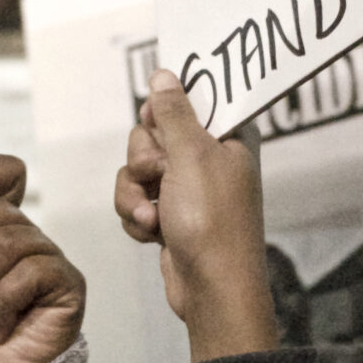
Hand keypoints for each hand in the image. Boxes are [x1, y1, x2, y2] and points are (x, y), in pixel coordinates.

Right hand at [114, 70, 278, 360]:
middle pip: (152, 134)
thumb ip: (174, 112)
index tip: (157, 123)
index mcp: (227, 137)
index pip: (189, 100)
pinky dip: (136, 216)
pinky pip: (136, 200)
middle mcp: (209, 159)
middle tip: (158, 175)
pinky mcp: (170, 215)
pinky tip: (152, 233)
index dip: (165, 111)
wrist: (211, 289)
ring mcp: (187, 189)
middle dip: (143, 160)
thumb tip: (165, 73)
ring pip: (136, 170)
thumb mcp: (191, 155)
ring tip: (152, 217)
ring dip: (134, 194)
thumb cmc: (212, 222)